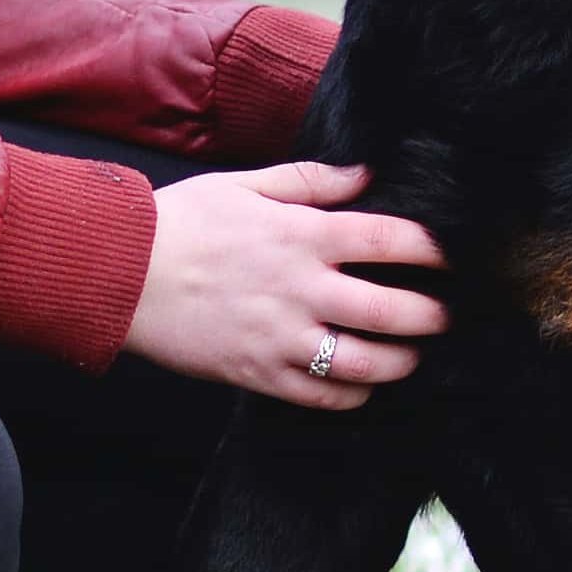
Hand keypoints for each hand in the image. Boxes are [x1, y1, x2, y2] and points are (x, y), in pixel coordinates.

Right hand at [123, 161, 447, 407]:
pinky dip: (352, 394)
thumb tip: (365, 175)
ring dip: (401, 362)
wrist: (120, 272)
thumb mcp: (245, 185)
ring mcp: (281, 336)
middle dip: (431, 316)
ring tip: (412, 355)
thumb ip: (310, 182)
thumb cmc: (182, 221)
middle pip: (391, 310)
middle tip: (446, 316)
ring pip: (365, 362)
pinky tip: (363, 384)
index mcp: (301, 235)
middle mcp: (300, 288)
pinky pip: (321, 396)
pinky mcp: (257, 373)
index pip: (388, 241)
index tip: (451, 256)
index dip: (431, 250)